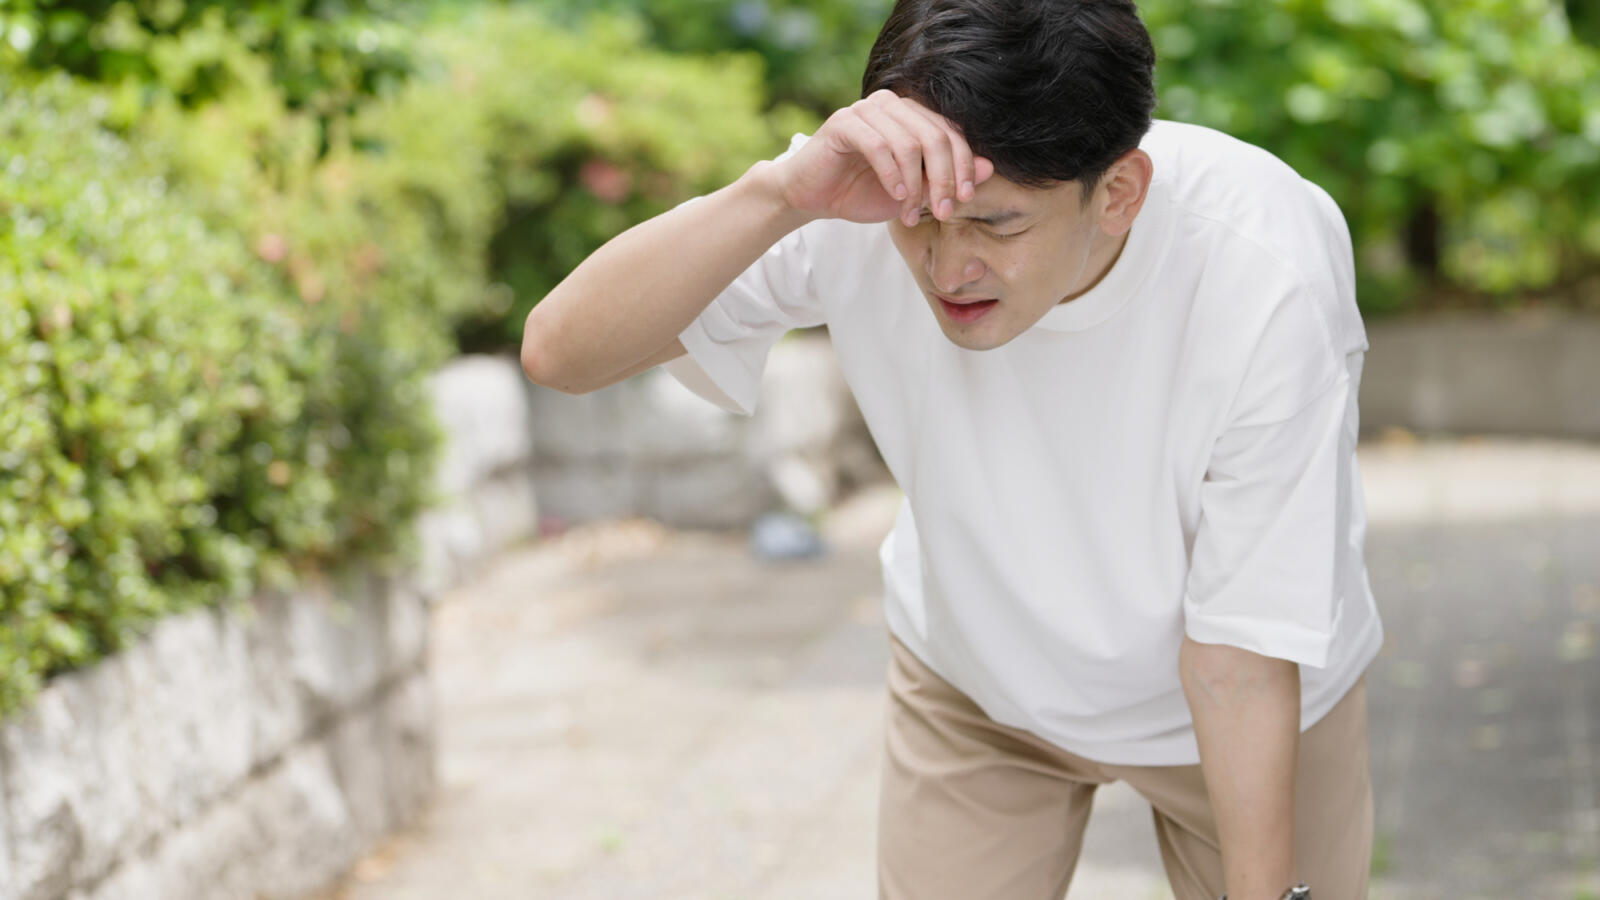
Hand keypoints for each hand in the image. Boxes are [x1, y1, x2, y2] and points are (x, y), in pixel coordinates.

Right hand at [773, 90, 994, 225]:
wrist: (812, 198)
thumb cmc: (861, 192)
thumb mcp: (913, 192)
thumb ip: (945, 179)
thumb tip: (987, 167)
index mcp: (912, 116)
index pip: (951, 133)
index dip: (964, 166)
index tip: (965, 199)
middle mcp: (893, 105)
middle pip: (936, 136)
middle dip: (944, 178)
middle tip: (944, 212)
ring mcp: (866, 110)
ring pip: (910, 142)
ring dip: (916, 184)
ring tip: (911, 213)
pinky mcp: (843, 123)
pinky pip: (879, 146)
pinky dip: (892, 175)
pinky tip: (896, 196)